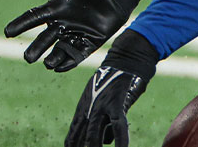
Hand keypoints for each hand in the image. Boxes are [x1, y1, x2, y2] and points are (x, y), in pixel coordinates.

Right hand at [5, 0, 148, 71]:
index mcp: (56, 8)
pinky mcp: (89, 42)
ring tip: (48, 64)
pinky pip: (77, 54)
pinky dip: (69, 61)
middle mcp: (62, 23)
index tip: (8, 31)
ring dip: (54, 57)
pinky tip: (61, 68)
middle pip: (45, 39)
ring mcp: (75, 33)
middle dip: (36, 48)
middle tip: (28, 58)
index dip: (21, 24)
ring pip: (60, 50)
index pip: (34, 16)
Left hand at [66, 30, 157, 146]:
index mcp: (83, 107)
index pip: (73, 133)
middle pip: (82, 136)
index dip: (72, 145)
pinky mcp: (117, 103)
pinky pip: (119, 126)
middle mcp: (90, 108)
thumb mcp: (103, 99)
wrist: (125, 59)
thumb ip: (103, 119)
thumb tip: (106, 141)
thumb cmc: (116, 79)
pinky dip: (121, 140)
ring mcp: (102, 106)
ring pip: (96, 134)